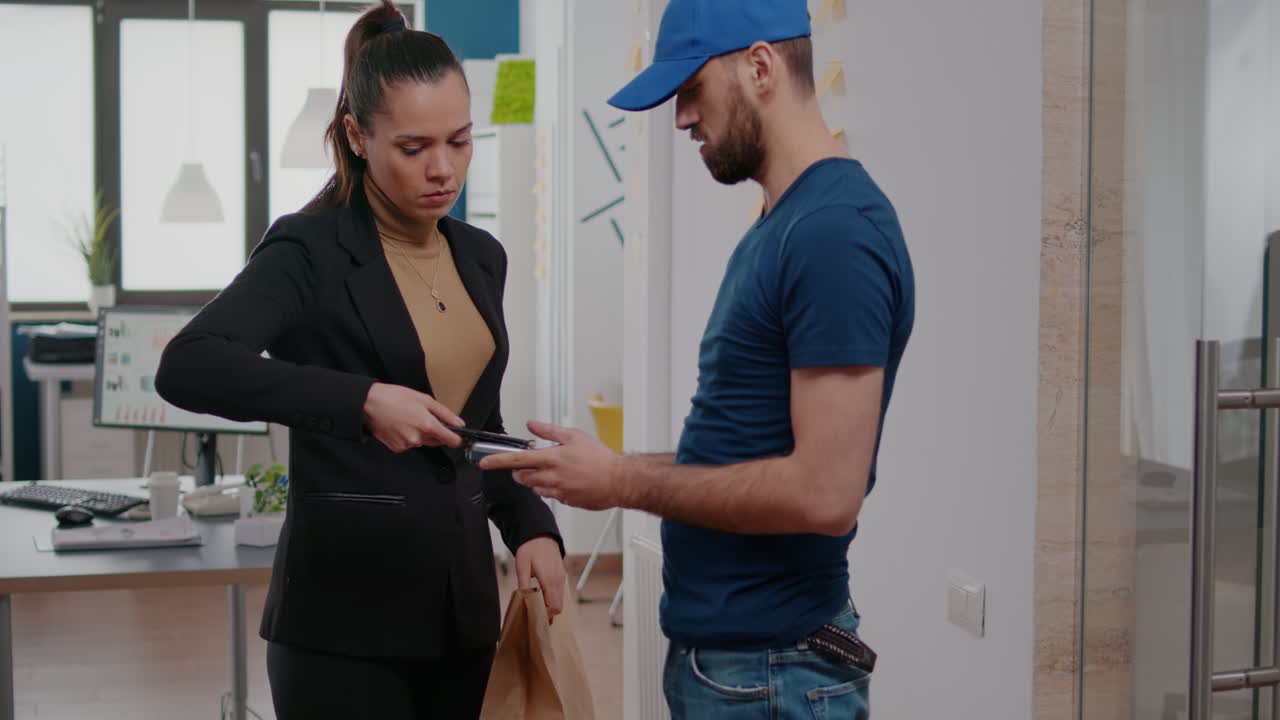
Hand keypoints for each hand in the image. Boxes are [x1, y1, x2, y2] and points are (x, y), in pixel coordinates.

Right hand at [362, 382, 463, 451]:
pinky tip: (401, 425)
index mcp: (427, 425)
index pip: (451, 440)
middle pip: (436, 441)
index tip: (458, 436)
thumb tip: (458, 423)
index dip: (457, 438)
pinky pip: (409, 444)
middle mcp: (417, 438)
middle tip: (423, 417)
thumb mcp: (424, 399)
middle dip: (434, 431)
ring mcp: (406, 444)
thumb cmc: (394, 398)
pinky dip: (408, 437)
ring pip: (422, 442)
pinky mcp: (397, 448)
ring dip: (420, 433)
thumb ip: (445, 413)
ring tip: (408, 419)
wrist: (369, 404)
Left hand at [480, 421, 626, 510]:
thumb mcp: (574, 436)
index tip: (484, 462)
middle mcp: (551, 477)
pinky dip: (552, 488)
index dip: (498, 461)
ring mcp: (558, 491)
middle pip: (522, 477)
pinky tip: (566, 481)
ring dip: (536, 480)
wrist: (618, 480)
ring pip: (535, 488)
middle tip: (529, 465)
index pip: (517, 459)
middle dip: (520, 472)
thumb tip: (532, 425)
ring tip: (553, 471)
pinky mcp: (565, 501)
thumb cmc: (600, 458)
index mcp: (552, 458)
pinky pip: (550, 496)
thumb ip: (549, 431)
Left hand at [515, 536, 565, 621]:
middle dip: (548, 614)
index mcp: (550, 580)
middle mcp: (559, 581)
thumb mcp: (522, 566)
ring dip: (550, 606)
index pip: (553, 606)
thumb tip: (523, 601)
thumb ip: (524, 585)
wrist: (540, 534)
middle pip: (558, 607)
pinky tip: (541, 596)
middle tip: (534, 616)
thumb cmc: (530, 549)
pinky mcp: (562, 575)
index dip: (545, 616)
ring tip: (536, 607)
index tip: (534, 619)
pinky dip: (553, 598)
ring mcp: (562, 578)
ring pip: (560, 600)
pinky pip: (560, 593)